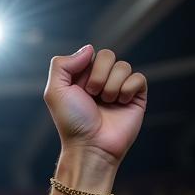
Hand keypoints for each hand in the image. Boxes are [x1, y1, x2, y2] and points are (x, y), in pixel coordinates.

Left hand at [44, 46, 146, 164]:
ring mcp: (119, 88)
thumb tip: (89, 49)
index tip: (79, 87)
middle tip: (92, 95)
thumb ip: (61, 65)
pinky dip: (127, 90)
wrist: (91, 145)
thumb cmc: (72, 122)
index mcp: (81, 78)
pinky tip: (120, 104)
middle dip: (99, 75)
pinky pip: (138, 78)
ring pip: (124, 66)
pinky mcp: (135, 97)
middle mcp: (101, 81)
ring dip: (112, 86)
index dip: (86, 67)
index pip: (90, 54)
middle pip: (108, 55)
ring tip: (106, 103)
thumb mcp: (55, 92)